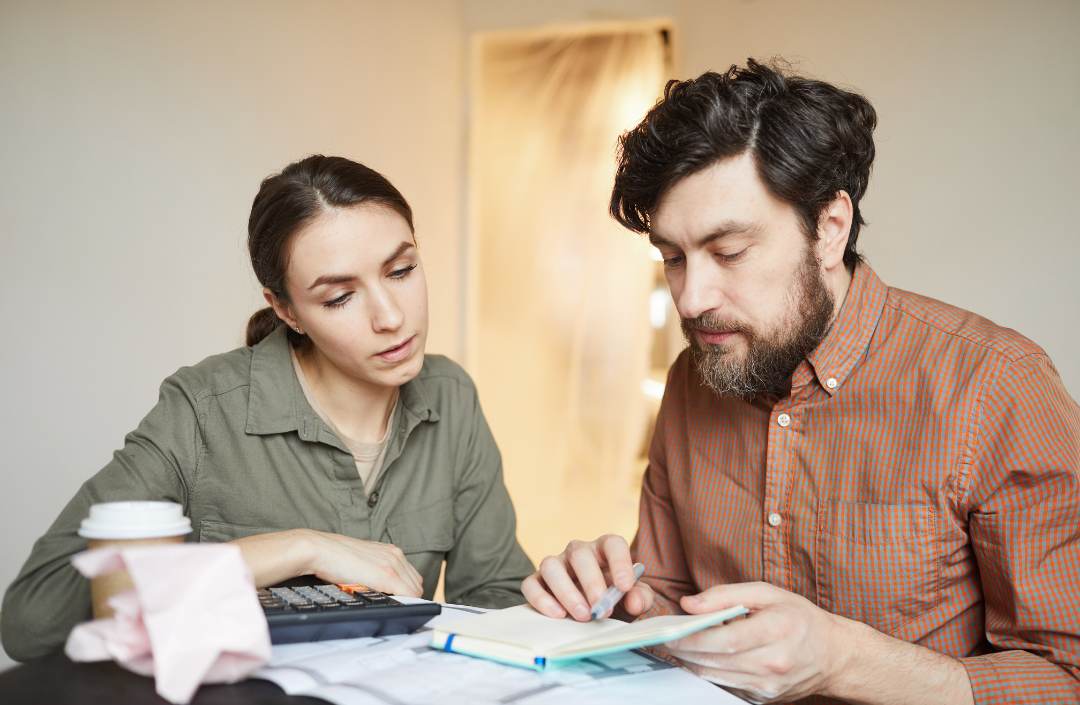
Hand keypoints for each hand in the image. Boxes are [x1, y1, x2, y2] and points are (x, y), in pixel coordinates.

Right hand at [233, 528, 423, 596]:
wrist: (321, 550)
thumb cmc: (335, 558)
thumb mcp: (362, 561)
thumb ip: (375, 570)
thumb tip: (377, 587)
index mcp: (391, 551)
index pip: (411, 576)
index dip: (407, 591)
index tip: (400, 601)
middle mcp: (396, 555)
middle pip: (416, 583)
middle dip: (409, 597)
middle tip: (395, 608)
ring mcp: (393, 564)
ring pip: (415, 590)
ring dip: (406, 601)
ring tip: (390, 608)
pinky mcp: (387, 575)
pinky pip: (409, 594)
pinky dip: (406, 603)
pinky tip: (394, 608)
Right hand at [520, 534, 653, 621]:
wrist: (596, 614)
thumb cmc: (616, 600)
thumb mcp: (633, 599)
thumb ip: (640, 597)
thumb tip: (633, 600)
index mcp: (605, 550)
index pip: (613, 544)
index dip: (619, 562)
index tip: (625, 587)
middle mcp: (579, 552)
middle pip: (579, 554)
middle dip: (591, 582)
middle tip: (601, 609)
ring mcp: (556, 565)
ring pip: (551, 565)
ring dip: (566, 591)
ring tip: (582, 615)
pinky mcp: (538, 582)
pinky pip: (531, 584)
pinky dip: (541, 599)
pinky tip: (558, 615)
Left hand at [655, 582, 971, 704]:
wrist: (834, 654)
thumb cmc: (799, 617)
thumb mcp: (767, 593)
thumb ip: (725, 594)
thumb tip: (690, 603)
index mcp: (777, 630)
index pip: (725, 639)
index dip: (692, 637)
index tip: (670, 631)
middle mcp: (774, 662)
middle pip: (716, 660)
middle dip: (685, 650)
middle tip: (666, 637)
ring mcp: (770, 685)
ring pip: (717, 676)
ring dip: (693, 662)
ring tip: (679, 646)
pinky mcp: (765, 698)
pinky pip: (727, 685)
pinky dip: (710, 672)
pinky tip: (701, 658)